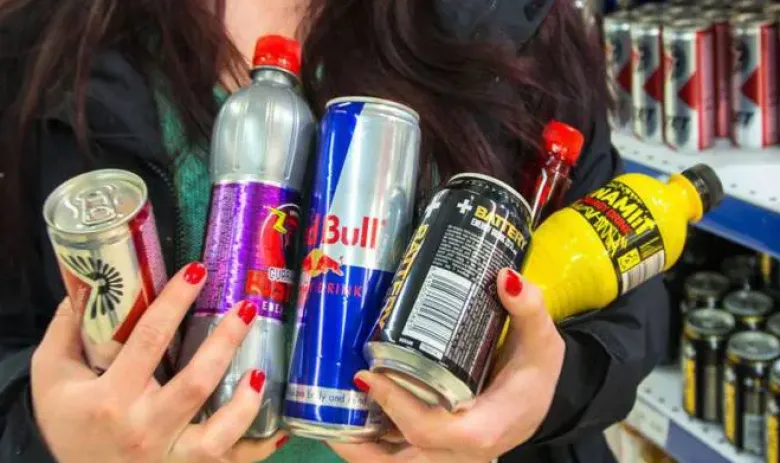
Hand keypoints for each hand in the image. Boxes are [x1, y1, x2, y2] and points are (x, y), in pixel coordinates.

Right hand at [31, 262, 287, 462]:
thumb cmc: (70, 426)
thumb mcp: (52, 378)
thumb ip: (65, 333)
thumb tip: (86, 286)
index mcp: (110, 399)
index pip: (148, 341)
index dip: (175, 302)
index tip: (198, 271)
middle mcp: (145, 429)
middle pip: (195, 383)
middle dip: (226, 342)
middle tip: (248, 307)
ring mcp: (172, 457)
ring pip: (219, 433)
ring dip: (246, 401)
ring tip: (261, 370)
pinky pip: (233, 462)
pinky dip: (259, 447)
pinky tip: (279, 426)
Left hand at [330, 269, 564, 462]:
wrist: (541, 398)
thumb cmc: (536, 373)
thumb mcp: (542, 342)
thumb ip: (530, 310)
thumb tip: (505, 277)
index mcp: (485, 427)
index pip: (432, 428)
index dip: (397, 406)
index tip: (368, 374)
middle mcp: (463, 452)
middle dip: (361, 448)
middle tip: (328, 414)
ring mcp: (449, 457)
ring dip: (361, 451)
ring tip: (329, 420)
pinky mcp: (439, 452)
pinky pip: (401, 458)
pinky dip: (374, 447)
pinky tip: (351, 421)